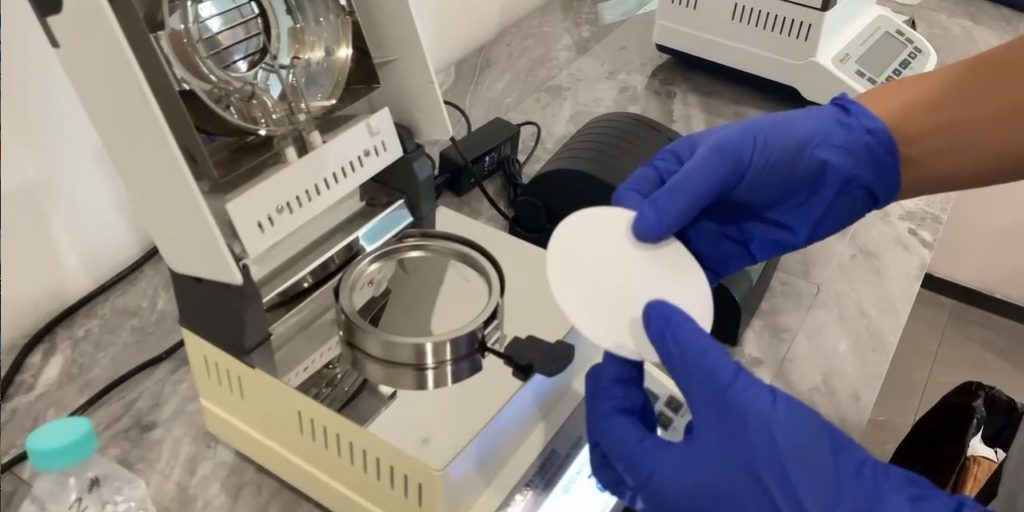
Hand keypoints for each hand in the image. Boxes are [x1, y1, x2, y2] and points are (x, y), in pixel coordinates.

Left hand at [585, 300, 984, 511]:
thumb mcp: (734, 399)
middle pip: (617, 459)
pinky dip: (674, 447)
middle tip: (625, 372)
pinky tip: (701, 422)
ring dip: (643, 430)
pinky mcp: (728, 509)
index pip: (609, 428)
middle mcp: (668, 506)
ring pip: (648, 473)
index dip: (609, 383)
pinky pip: (681, 480)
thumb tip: (650, 313)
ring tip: (654, 390)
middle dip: (616, 412)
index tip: (623, 348)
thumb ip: (688, 355)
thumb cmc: (790, 466)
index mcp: (657, 484)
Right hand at [613, 95, 900, 283]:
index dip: (615, 226)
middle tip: (615, 292)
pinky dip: (685, 293)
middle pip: (643, 236)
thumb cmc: (779, 150)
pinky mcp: (729, 257)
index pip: (631, 200)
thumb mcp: (725, 161)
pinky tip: (673, 311)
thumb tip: (638, 232)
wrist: (842, 168)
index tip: (604, 257)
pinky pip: (698, 277)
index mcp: (673, 171)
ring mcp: (705, 232)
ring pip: (668, 261)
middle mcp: (682, 204)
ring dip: (655, 281)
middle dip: (630, 260)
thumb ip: (682, 194)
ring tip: (637, 309)